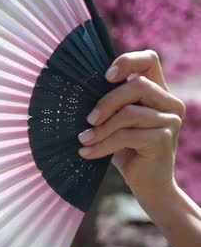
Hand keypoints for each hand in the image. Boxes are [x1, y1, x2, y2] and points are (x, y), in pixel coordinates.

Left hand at [77, 50, 185, 198]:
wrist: (148, 186)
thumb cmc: (126, 151)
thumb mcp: (115, 124)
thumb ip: (109, 105)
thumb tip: (76, 91)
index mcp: (158, 93)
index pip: (149, 60)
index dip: (127, 61)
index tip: (105, 77)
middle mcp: (170, 103)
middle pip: (137, 85)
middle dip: (106, 102)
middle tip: (88, 120)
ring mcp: (170, 120)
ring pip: (129, 112)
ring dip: (100, 129)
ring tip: (83, 140)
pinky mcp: (164, 139)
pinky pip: (127, 135)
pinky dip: (102, 145)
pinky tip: (87, 153)